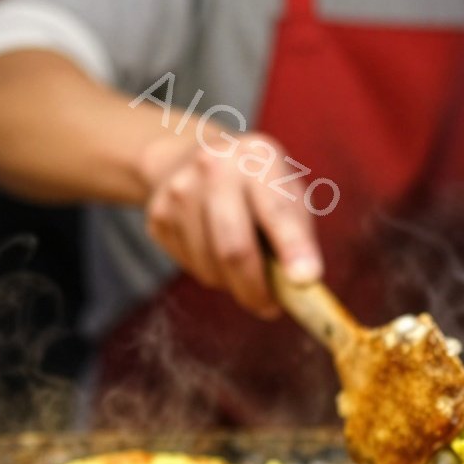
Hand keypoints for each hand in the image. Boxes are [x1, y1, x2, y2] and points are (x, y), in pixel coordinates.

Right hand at [138, 129, 322, 317]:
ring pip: (210, 267)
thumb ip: (298, 231)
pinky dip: (210, 273)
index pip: (277, 209)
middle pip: (234, 247)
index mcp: (257, 157)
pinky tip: (214, 251)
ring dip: (233, 284)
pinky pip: (190, 266)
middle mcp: (214, 168)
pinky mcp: (157, 216)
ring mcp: (179, 191)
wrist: (186, 158)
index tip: (307, 279)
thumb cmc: (252, 183)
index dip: (293, 247)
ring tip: (244, 270)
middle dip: (255, 288)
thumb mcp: (285, 187)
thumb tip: (302, 284)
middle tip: (270, 307)